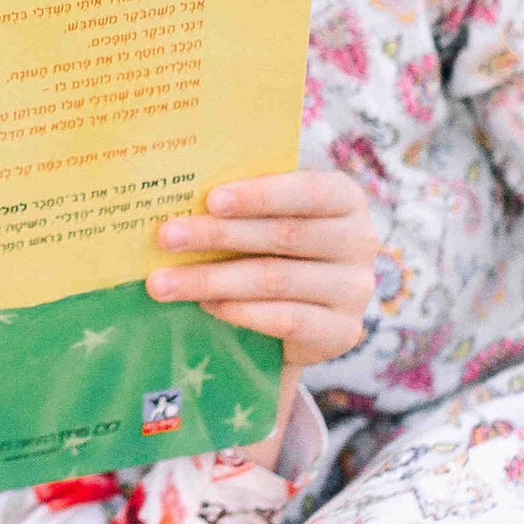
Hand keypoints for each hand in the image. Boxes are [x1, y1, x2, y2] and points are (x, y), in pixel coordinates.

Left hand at [147, 168, 377, 413]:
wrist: (299, 320)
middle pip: (283, 236)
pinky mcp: (342, 332)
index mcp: (344, 199)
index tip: (211, 200)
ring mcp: (355, 290)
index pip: (308, 191)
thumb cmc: (273, 251)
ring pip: (276, 280)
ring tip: (163, 283)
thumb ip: (242, 205)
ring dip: (212, 280)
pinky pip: (285, 320)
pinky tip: (205, 306)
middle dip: (218, 235)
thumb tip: (179, 197)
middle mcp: (360, 241)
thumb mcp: (267, 220)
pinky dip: (239, 311)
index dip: (260, 195)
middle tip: (165, 237)